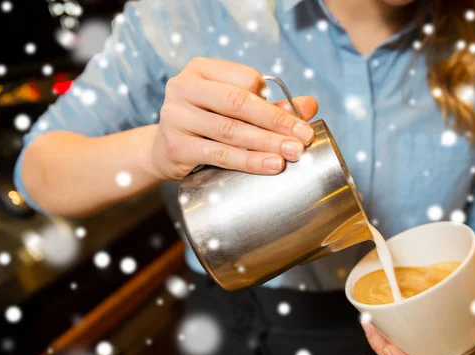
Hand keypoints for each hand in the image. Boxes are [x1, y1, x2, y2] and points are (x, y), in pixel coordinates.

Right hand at [151, 57, 318, 179]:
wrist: (164, 151)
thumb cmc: (206, 124)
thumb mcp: (234, 109)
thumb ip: (270, 105)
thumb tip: (310, 105)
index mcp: (200, 69)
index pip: (245, 78)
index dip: (272, 99)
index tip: (296, 119)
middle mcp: (183, 87)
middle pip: (238, 103)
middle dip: (276, 121)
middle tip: (303, 138)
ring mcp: (176, 116)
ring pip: (230, 130)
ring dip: (267, 143)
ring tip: (293, 153)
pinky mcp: (176, 146)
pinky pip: (220, 154)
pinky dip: (249, 161)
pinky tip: (271, 165)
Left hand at [362, 266, 474, 354]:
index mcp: (463, 351)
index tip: (390, 349)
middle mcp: (445, 347)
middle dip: (385, 352)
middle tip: (370, 328)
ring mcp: (433, 334)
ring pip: (403, 347)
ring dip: (380, 339)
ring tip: (367, 320)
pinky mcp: (424, 319)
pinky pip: (403, 330)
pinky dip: (386, 325)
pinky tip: (374, 312)